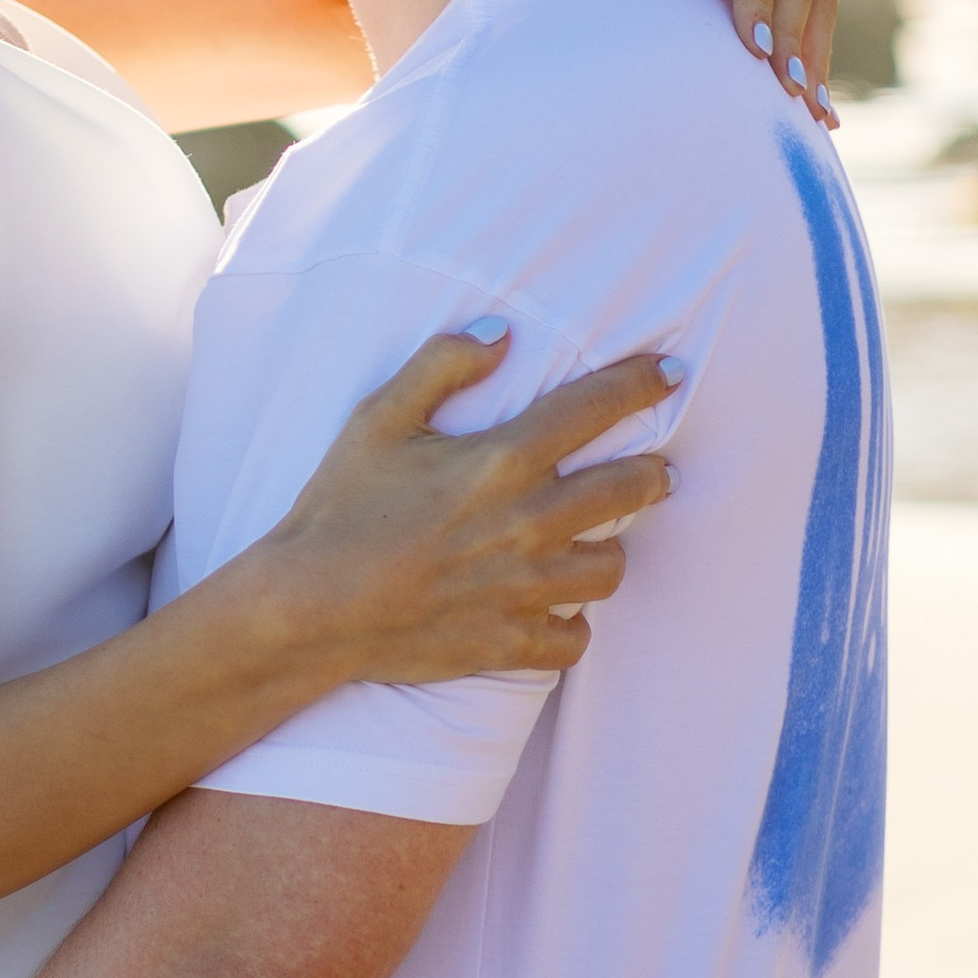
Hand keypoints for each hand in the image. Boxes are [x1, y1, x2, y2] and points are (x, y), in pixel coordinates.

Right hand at [263, 332, 675, 683]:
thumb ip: (439, 367)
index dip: (640, 384)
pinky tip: (557, 613)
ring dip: (608, 553)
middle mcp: (527, 524)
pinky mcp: (509, 642)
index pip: (594, 408)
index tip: (669, 374)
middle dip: (652, 475)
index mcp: (500, 462)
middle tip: (656, 473)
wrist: (308, 607)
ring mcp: (523, 589)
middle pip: (629, 491)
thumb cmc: (338, 509)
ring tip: (596, 545)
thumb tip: (500, 334)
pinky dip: (570, 627)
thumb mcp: (376, 421)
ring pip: (610, 570)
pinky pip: (573, 640)